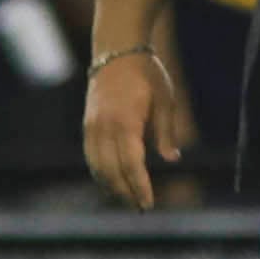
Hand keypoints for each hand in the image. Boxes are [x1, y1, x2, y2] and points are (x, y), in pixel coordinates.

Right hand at [84, 45, 194, 206]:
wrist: (116, 50)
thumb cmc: (146, 73)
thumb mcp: (165, 100)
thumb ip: (166, 132)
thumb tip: (171, 159)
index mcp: (125, 122)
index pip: (131, 164)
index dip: (139, 187)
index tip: (148, 204)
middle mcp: (104, 127)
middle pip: (111, 170)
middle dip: (125, 192)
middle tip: (140, 208)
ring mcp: (92, 126)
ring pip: (97, 166)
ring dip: (111, 186)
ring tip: (127, 199)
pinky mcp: (87, 125)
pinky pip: (91, 156)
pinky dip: (100, 172)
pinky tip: (110, 182)